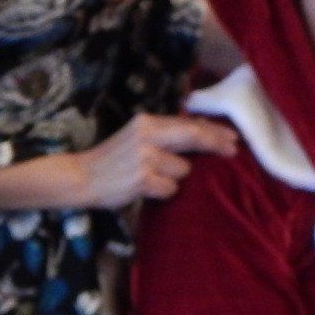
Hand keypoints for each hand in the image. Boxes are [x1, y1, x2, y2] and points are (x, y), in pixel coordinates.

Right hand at [74, 113, 240, 208]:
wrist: (81, 177)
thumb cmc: (115, 159)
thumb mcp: (139, 137)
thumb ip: (167, 134)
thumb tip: (204, 129)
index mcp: (147, 122)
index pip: (189, 124)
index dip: (213, 131)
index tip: (232, 137)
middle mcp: (147, 135)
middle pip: (194, 137)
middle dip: (216, 143)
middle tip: (233, 151)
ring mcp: (144, 157)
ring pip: (183, 170)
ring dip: (174, 177)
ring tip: (151, 178)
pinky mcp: (142, 180)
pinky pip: (170, 188)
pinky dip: (163, 192)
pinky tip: (145, 189)